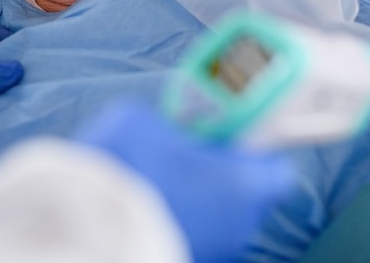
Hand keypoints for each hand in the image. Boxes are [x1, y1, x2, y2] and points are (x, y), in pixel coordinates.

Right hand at [74, 101, 296, 262]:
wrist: (92, 232)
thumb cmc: (129, 171)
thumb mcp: (139, 121)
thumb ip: (165, 124)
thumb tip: (160, 130)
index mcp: (247, 183)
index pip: (277, 169)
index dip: (255, 150)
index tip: (231, 138)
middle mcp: (241, 224)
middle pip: (247, 194)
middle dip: (222, 176)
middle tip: (187, 157)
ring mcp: (216, 251)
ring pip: (219, 218)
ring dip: (199, 201)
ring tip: (160, 184)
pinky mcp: (189, 262)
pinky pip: (194, 235)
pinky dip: (178, 222)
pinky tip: (147, 209)